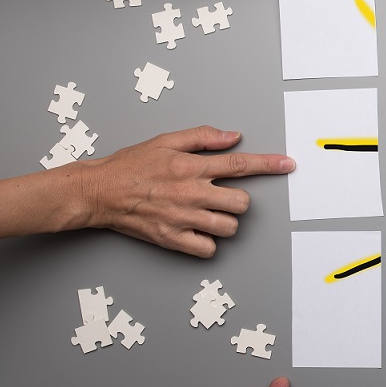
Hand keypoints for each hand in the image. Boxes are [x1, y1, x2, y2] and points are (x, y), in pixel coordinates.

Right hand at [79, 126, 294, 257]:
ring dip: (224, 221)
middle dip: (238, 200)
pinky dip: (207, 243)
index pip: (241, 165)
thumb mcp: (165, 141)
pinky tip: (197, 232)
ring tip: (207, 214)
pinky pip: (208, 249)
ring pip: (229, 227)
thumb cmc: (129, 166)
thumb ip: (202, 138)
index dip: (269, 165)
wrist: (97, 192)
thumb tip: (233, 137)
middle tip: (222, 197)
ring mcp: (183, 218)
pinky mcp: (172, 239)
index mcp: (191, 167)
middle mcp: (191, 192)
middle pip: (241, 203)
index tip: (287, 165)